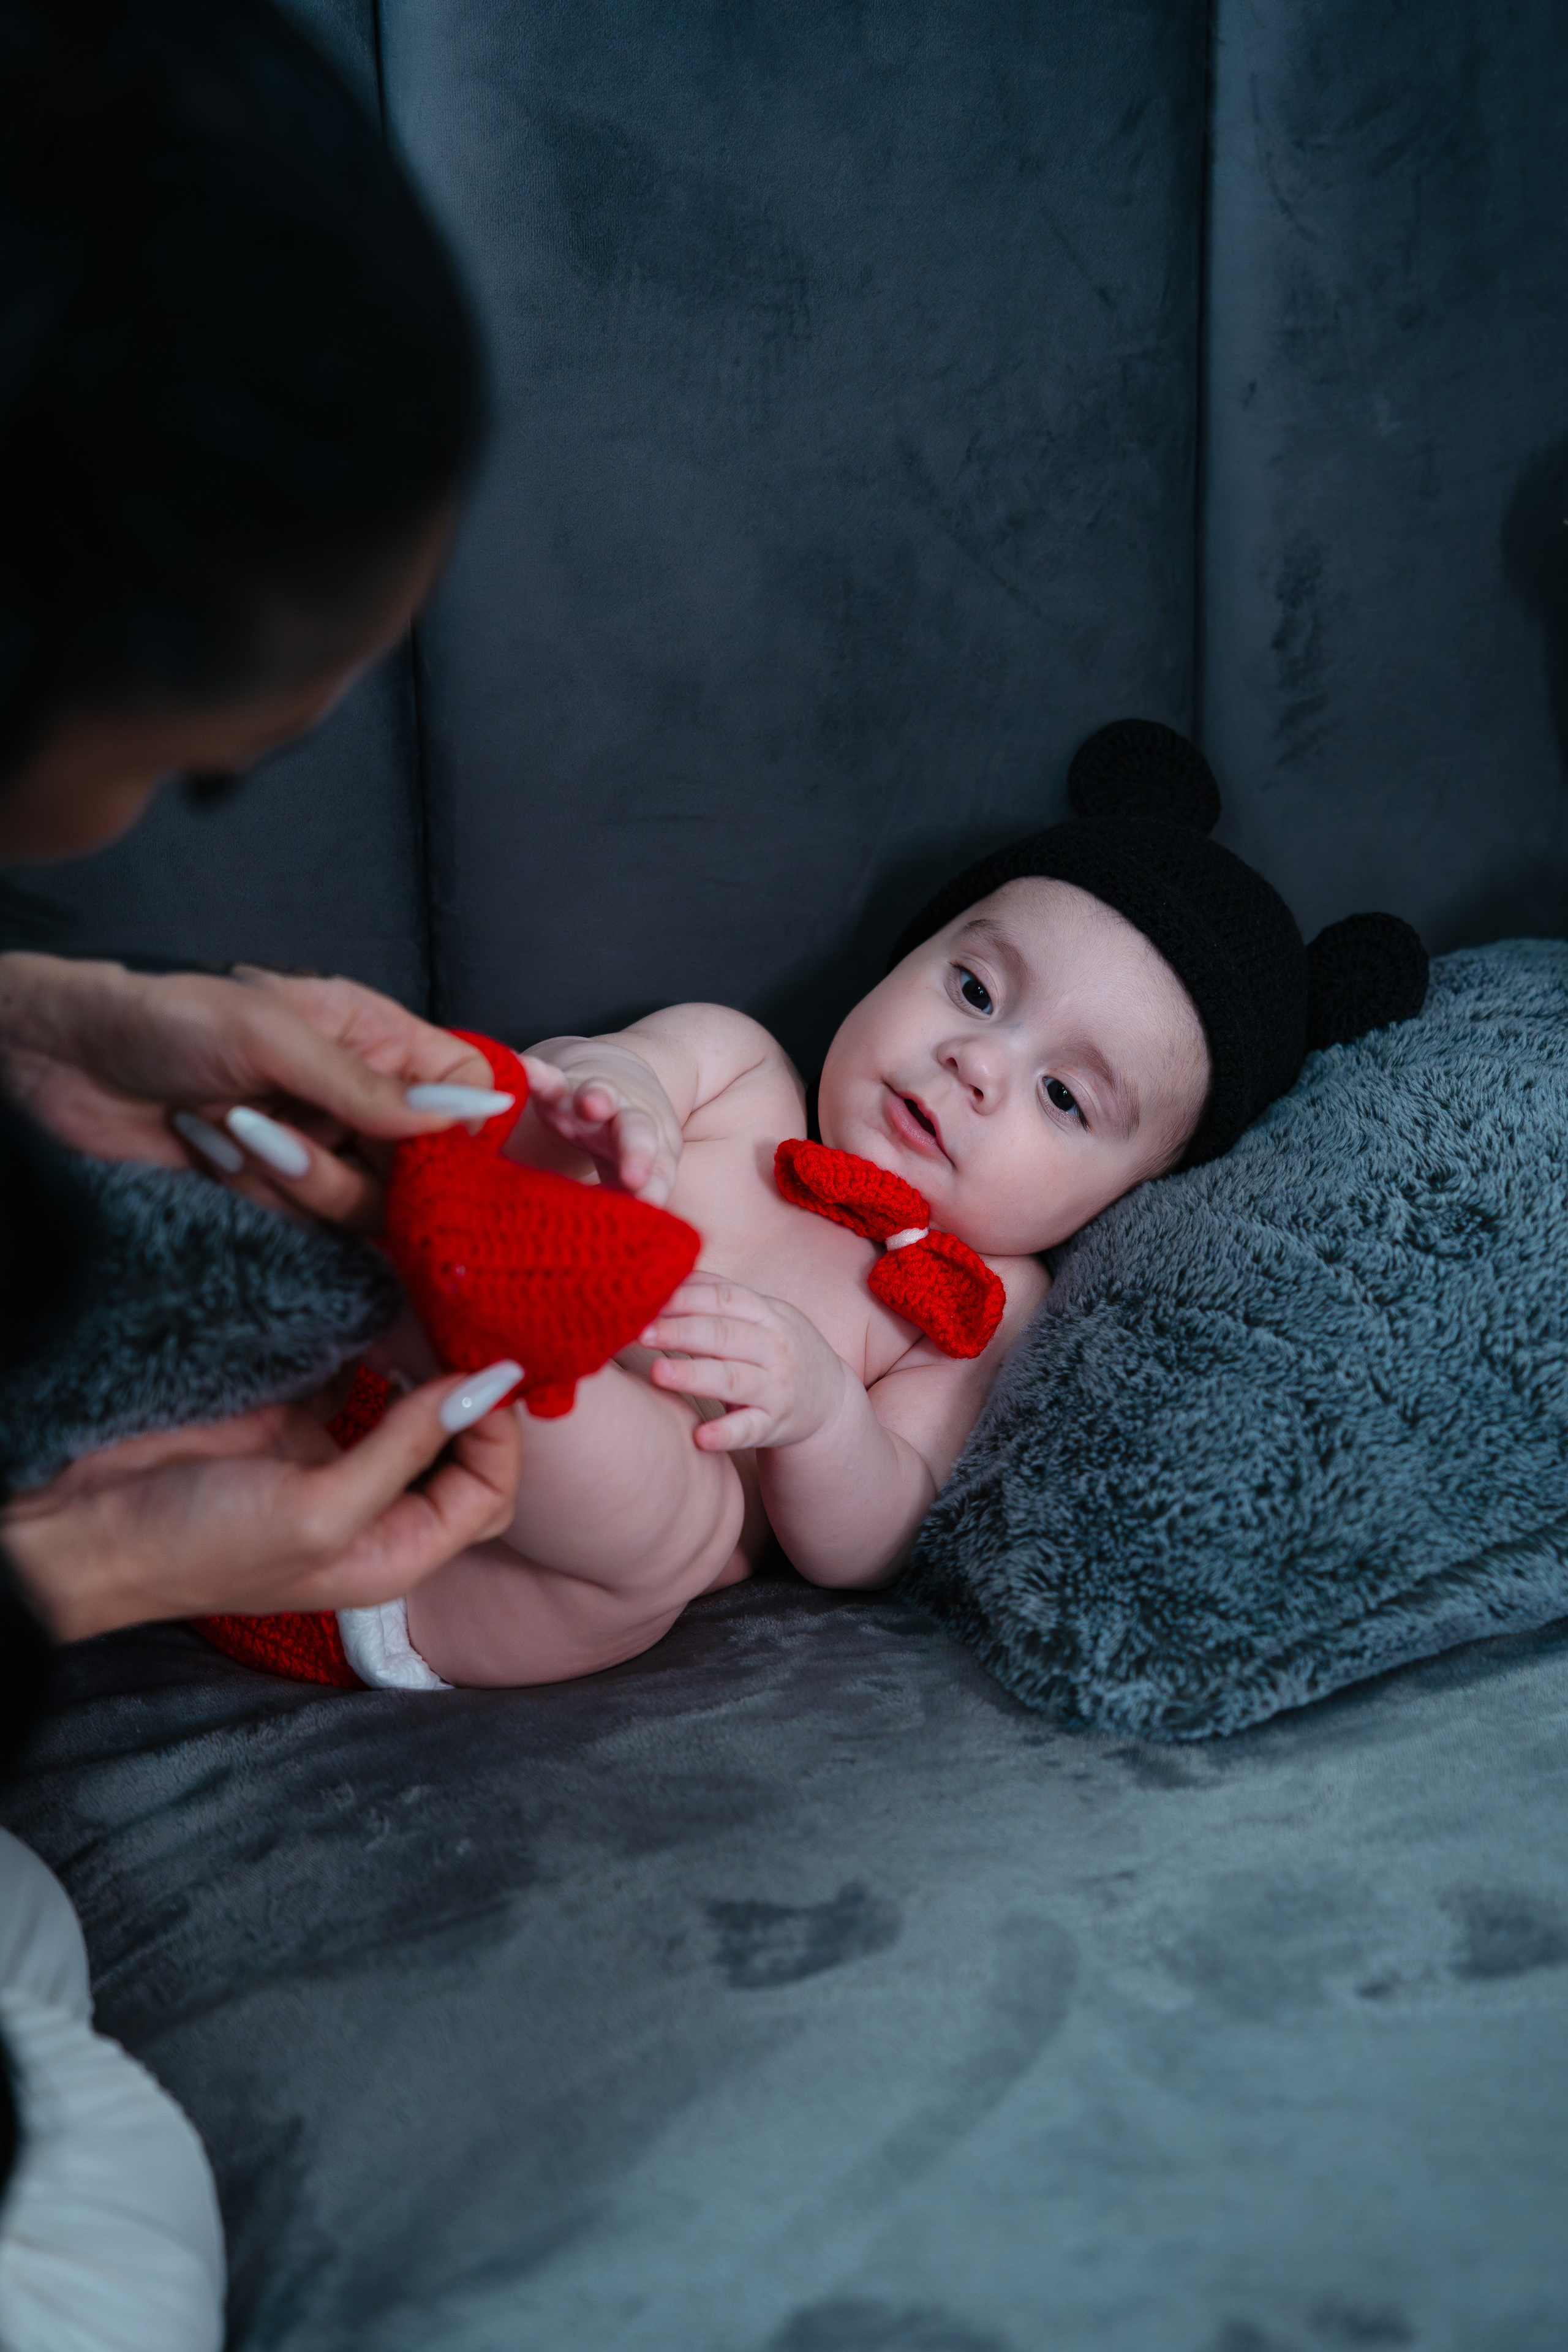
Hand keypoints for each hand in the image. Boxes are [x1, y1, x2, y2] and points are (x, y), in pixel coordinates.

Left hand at [0, 954, 504, 1229]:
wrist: (63, 1062)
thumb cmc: (165, 1019)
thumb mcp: (273, 1037)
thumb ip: (369, 1086)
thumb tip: (472, 1112)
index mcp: (371, 1037)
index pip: (461, 1082)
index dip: (466, 1121)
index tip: (444, 1152)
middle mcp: (354, 1100)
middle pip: (420, 1166)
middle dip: (358, 1164)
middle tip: (286, 1132)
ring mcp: (315, 1151)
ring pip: (361, 1208)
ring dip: (294, 1176)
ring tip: (230, 1127)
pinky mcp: (271, 1198)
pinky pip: (302, 1227)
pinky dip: (255, 1192)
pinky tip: (205, 1145)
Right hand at [0, 1367, 523, 1640]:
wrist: (89, 1525)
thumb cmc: (202, 1545)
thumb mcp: (319, 1514)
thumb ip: (401, 1449)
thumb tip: (483, 1388)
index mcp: (394, 1553)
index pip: (488, 1495)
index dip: (497, 1437)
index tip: (483, 1377)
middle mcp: (374, 1508)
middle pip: (462, 1451)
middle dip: (473, 1396)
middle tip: (468, 1333)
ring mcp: (331, 1457)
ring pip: (412, 1403)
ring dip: (428, 1362)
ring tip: (433, 1315)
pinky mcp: (290, 1416)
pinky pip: (353, 1371)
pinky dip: (374, 1341)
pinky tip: (380, 1310)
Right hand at [521, 1039, 682, 1204]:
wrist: (612, 1088)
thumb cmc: (623, 1148)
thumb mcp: (630, 1179)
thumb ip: (626, 1209)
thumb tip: (610, 1258)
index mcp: (652, 1154)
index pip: (658, 1176)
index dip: (655, 1191)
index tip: (652, 1208)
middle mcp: (627, 1124)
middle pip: (638, 1135)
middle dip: (637, 1153)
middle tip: (635, 1176)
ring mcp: (596, 1102)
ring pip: (601, 1098)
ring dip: (598, 1100)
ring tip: (592, 1104)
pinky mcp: (563, 1086)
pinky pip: (549, 1080)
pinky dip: (538, 1075)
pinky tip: (525, 1072)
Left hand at [639, 1276, 853, 1452]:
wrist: (830, 1399)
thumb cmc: (778, 1350)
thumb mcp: (763, 1316)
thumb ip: (720, 1297)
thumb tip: (669, 1272)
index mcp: (767, 1314)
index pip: (724, 1298)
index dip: (685, 1297)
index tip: (645, 1299)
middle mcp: (775, 1347)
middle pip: (723, 1334)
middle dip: (680, 1331)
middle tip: (639, 1332)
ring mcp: (777, 1387)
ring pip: (733, 1379)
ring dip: (694, 1376)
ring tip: (658, 1373)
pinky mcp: (775, 1424)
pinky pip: (749, 1430)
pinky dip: (726, 1434)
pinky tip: (701, 1438)